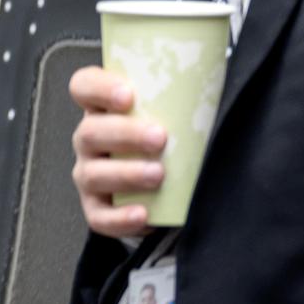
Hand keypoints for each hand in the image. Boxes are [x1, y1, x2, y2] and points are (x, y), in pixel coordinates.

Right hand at [69, 66, 169, 237]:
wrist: (167, 185)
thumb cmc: (168, 139)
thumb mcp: (171, 112)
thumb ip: (183, 99)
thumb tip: (219, 88)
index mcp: (102, 108)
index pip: (84, 86)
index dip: (99, 88)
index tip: (128, 95)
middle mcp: (90, 140)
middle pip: (90, 132)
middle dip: (125, 134)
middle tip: (159, 138)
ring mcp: (89, 174)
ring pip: (93, 174)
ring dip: (126, 174)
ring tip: (158, 175)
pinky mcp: (97, 208)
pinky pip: (100, 216)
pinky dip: (120, 217)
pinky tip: (143, 213)